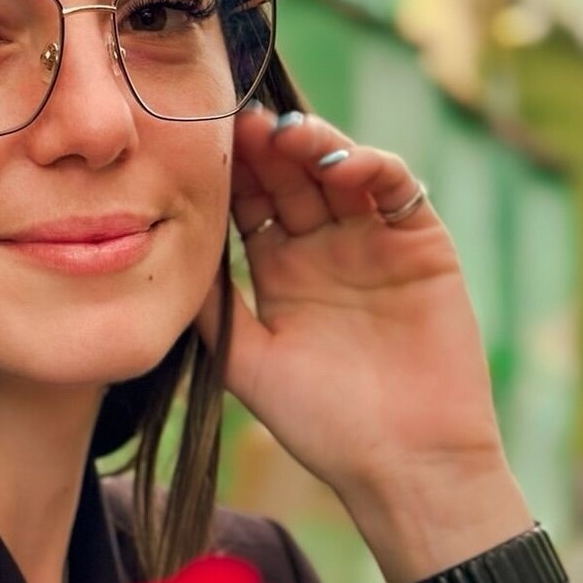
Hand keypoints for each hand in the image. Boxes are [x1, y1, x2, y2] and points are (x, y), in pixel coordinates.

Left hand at [194, 105, 507, 507]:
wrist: (404, 462)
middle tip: (237, 119)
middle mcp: (324, 248)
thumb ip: (212, 309)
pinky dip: (370, 165)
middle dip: (264, 147)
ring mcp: (374, 241)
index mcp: (279, 272)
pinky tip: (339, 164)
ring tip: (284, 134)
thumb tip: (160, 255)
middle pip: (290, 176)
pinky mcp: (422, 243)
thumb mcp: (248, 364)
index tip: (196, 144)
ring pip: (340, 170)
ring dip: (313, 144)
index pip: (247, 202)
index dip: (226, 172)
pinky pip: (396, 188)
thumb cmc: (323, 425)